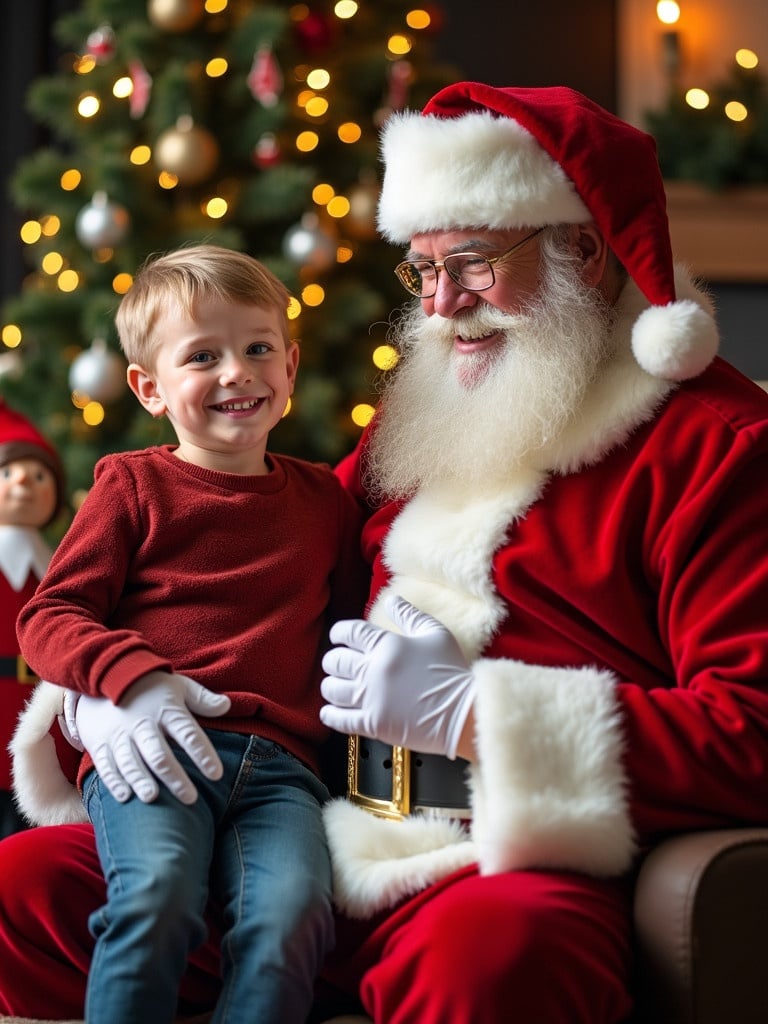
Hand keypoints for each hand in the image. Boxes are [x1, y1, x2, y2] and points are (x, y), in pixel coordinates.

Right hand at [74, 672, 230, 803]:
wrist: (106, 673)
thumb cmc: (151, 686)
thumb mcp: (179, 686)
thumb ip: (202, 699)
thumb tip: (227, 706)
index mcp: (167, 711)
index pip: (189, 735)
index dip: (203, 754)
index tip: (216, 774)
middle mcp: (143, 725)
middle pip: (160, 755)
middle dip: (175, 778)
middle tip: (190, 798)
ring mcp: (120, 735)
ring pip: (131, 762)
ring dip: (141, 781)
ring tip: (153, 798)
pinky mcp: (101, 743)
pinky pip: (106, 765)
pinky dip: (114, 782)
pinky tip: (125, 797)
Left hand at [320, 595, 475, 758]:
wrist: (463, 711)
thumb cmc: (451, 671)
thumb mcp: (435, 633)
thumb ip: (409, 615)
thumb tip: (391, 600)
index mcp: (386, 644)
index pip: (348, 632)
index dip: (339, 633)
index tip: (339, 637)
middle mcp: (374, 670)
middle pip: (335, 661)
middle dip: (333, 661)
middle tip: (338, 664)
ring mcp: (372, 698)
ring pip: (332, 689)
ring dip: (331, 686)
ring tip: (337, 687)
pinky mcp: (373, 723)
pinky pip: (339, 719)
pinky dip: (330, 714)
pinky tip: (331, 711)